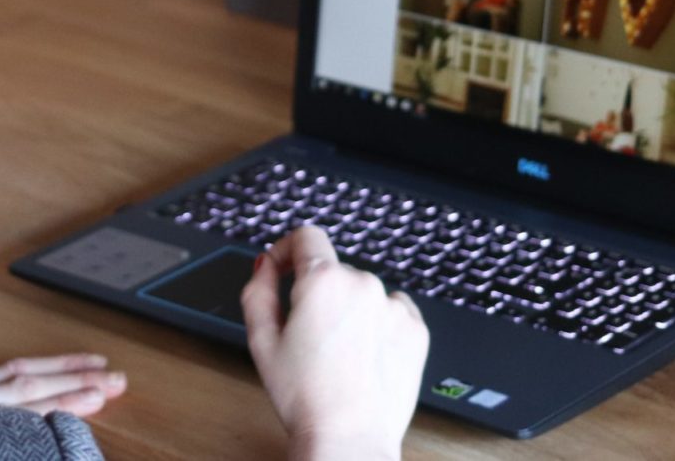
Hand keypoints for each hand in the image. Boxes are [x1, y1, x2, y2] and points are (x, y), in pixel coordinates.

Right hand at [241, 226, 429, 460]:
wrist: (348, 438)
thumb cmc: (305, 396)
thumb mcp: (261, 339)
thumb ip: (258, 289)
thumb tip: (266, 264)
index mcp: (324, 280)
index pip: (307, 236)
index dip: (288, 250)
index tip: (284, 268)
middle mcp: (364, 285)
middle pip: (334, 270)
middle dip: (318, 292)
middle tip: (307, 334)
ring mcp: (395, 307)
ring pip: (363, 293)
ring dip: (349, 309)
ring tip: (339, 353)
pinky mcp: (417, 330)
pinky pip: (392, 311)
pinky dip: (378, 324)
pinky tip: (365, 355)